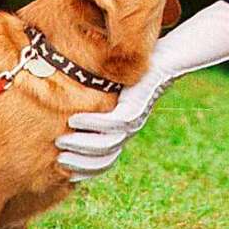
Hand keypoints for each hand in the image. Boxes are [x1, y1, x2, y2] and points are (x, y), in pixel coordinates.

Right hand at [55, 0, 228, 180]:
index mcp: (126, 128)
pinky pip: (111, 123)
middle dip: (79, 163)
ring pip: (106, 145)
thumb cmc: (140, 68)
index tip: (65, 170)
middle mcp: (131, 129)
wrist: (170, 57)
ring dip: (81, 146)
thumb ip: (99, 97)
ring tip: (62, 140)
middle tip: (58, 158)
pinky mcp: (136, 107)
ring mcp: (134, 120)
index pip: (105, 161)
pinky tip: (74, 119)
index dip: (86, 170)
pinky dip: (91, 124)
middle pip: (104, 159)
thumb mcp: (115, 87)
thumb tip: (71, 101)